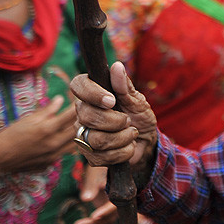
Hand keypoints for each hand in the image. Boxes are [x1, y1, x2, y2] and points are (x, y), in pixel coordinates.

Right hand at [0, 96, 76, 175]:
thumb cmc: (9, 136)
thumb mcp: (27, 119)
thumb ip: (47, 110)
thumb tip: (60, 99)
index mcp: (47, 129)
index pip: (71, 115)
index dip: (78, 106)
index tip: (81, 100)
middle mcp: (54, 144)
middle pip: (77, 130)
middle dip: (82, 119)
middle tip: (84, 111)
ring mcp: (53, 156)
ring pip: (75, 143)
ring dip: (77, 134)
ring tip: (76, 124)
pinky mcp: (50, 164)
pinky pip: (65, 153)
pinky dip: (68, 145)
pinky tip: (64, 138)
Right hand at [70, 62, 159, 185]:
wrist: (146, 142)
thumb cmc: (140, 116)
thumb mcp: (137, 101)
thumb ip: (125, 87)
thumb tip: (117, 66)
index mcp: (92, 94)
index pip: (78, 85)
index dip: (92, 93)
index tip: (111, 101)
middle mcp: (83, 112)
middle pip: (87, 116)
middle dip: (115, 121)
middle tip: (128, 121)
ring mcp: (83, 134)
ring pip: (95, 139)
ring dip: (122, 138)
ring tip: (131, 134)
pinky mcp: (88, 154)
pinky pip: (101, 156)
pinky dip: (122, 152)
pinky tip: (128, 147)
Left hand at [70, 165, 116, 223]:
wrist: (102, 168)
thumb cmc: (98, 169)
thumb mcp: (94, 174)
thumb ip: (91, 186)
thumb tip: (85, 199)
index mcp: (119, 193)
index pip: (114, 206)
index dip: (105, 212)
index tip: (94, 217)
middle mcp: (118, 205)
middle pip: (108, 220)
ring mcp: (112, 212)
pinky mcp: (106, 216)